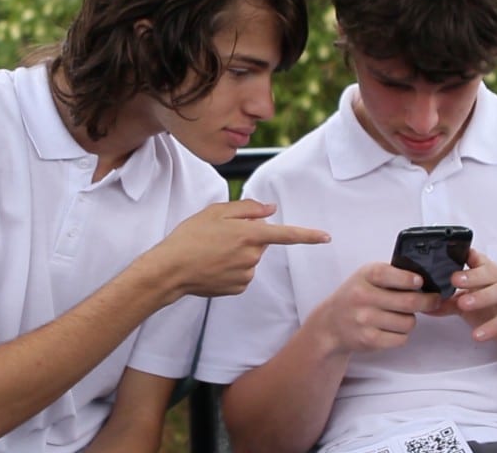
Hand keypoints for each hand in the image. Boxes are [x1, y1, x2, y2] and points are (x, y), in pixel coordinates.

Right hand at [147, 199, 329, 298]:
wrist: (170, 270)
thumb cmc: (189, 237)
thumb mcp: (215, 212)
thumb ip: (247, 208)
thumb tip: (270, 209)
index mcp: (249, 234)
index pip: (286, 234)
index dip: (308, 235)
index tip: (326, 237)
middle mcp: (252, 256)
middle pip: (261, 242)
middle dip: (247, 236)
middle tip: (219, 235)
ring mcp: (246, 274)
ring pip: (250, 258)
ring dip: (237, 253)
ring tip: (211, 251)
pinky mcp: (238, 288)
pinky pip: (242, 274)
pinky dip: (231, 268)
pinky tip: (212, 266)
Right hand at [309, 263, 439, 355]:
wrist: (331, 324)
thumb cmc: (355, 296)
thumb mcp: (367, 277)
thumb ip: (391, 274)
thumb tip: (424, 281)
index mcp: (364, 276)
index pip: (390, 275)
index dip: (409, 279)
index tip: (420, 282)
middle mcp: (363, 297)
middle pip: (409, 302)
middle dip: (428, 302)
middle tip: (434, 301)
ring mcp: (365, 319)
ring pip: (408, 322)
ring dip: (410, 320)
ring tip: (400, 316)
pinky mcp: (369, 339)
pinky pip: (401, 338)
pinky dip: (401, 334)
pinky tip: (392, 328)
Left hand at [431, 249, 496, 358]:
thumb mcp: (471, 308)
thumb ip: (450, 303)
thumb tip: (425, 305)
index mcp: (491, 275)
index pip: (478, 258)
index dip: (464, 254)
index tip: (446, 253)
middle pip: (490, 271)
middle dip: (471, 275)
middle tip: (453, 280)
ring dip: (481, 296)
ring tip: (463, 304)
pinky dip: (492, 326)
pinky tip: (477, 334)